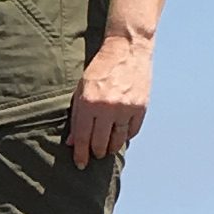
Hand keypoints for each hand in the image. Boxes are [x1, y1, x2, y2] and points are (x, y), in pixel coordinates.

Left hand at [67, 26, 152, 166]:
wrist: (127, 49)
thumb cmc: (100, 69)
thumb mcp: (82, 89)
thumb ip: (77, 116)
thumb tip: (72, 142)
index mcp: (89, 103)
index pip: (83, 138)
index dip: (81, 154)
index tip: (80, 164)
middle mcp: (107, 108)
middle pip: (100, 143)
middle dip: (96, 153)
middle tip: (94, 154)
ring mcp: (126, 108)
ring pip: (117, 141)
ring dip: (111, 148)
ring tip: (107, 148)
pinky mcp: (140, 107)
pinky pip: (132, 131)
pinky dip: (125, 136)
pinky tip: (120, 135)